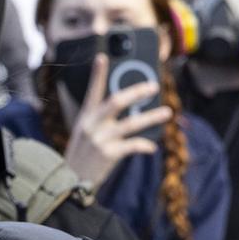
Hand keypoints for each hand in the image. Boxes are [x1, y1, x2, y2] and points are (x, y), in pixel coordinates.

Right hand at [60, 53, 171, 188]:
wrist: (71, 183)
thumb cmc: (82, 157)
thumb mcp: (84, 135)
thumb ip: (100, 121)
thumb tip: (128, 109)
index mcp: (85, 118)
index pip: (92, 92)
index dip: (97, 74)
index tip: (102, 56)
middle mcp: (91, 126)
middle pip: (116, 102)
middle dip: (136, 92)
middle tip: (154, 86)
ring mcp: (100, 140)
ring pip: (131, 124)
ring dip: (151, 117)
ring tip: (167, 113)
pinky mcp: (108, 155)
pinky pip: (133, 145)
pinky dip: (144, 146)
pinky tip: (151, 147)